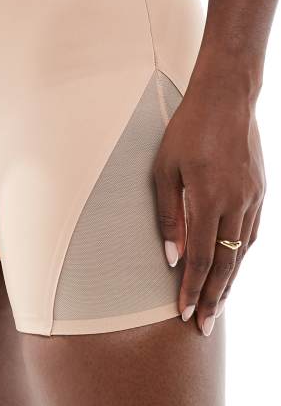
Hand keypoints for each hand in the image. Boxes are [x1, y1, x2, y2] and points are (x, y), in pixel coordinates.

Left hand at [153, 78, 264, 335]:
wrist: (226, 97)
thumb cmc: (187, 129)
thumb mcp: (164, 168)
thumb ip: (168, 214)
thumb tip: (172, 256)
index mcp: (208, 199)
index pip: (201, 258)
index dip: (193, 289)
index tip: (184, 314)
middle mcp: (236, 204)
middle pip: (227, 264)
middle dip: (215, 298)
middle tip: (206, 326)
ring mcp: (253, 198)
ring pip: (243, 251)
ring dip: (230, 280)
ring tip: (219, 303)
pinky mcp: (261, 190)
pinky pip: (254, 232)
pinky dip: (243, 255)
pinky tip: (235, 264)